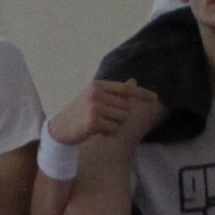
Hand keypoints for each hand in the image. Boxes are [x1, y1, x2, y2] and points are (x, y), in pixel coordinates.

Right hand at [46, 79, 162, 149]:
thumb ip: (114, 92)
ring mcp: (93, 106)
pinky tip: (94, 131)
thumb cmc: (80, 114)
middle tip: (102, 119)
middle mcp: (95, 93)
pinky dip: (108, 133)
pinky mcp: (92, 120)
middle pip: (125, 108)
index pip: (124, 89)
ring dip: (113, 125)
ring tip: (97, 124)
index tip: (155, 98)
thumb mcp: (95, 98)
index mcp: (97, 85)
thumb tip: (133, 82)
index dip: (141, 94)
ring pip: (121, 119)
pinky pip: (114, 129)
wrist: (59, 130)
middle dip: (119, 117)